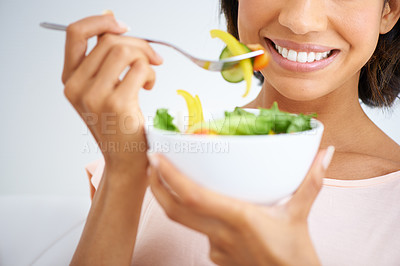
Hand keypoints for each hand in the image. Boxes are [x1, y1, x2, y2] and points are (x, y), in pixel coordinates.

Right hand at [62, 14, 162, 175]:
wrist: (124, 159)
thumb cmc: (117, 125)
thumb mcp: (102, 88)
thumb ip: (104, 57)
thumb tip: (110, 18)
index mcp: (70, 79)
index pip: (75, 33)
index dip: (100, 21)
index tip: (122, 25)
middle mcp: (77, 87)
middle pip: (109, 41)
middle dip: (138, 44)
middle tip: (151, 57)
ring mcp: (95, 96)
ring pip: (124, 51)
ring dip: (145, 58)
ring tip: (147, 75)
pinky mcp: (116, 104)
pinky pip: (139, 68)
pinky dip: (150, 73)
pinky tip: (148, 86)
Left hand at [148, 148, 334, 265]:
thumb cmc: (295, 254)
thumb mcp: (300, 214)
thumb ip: (311, 182)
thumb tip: (325, 154)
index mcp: (239, 218)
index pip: (194, 197)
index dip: (170, 177)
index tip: (155, 158)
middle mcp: (221, 234)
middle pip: (176, 211)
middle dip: (156, 186)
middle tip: (150, 163)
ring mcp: (216, 249)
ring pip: (186, 222)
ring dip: (174, 200)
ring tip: (171, 178)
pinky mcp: (216, 258)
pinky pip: (201, 234)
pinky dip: (198, 218)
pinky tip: (210, 210)